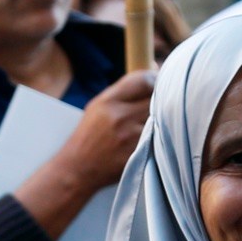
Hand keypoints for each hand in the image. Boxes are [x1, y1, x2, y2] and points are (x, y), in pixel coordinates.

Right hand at [16, 69, 156, 239]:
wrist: (78, 168)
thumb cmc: (89, 136)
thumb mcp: (98, 107)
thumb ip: (123, 92)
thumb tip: (154, 72)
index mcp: (108, 102)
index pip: (142, 80)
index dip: (155, 78)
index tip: (160, 81)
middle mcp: (120, 116)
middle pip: (156, 98)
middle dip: (162, 98)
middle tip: (163, 101)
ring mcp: (131, 136)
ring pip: (160, 119)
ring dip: (162, 119)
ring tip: (157, 121)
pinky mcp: (138, 153)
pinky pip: (158, 138)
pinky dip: (159, 136)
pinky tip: (153, 138)